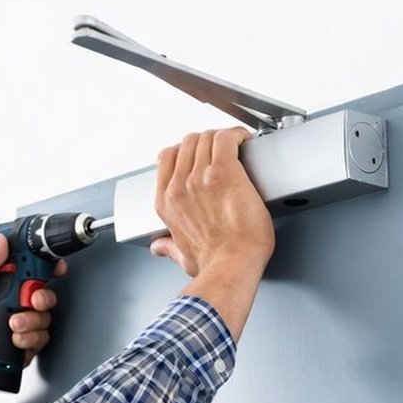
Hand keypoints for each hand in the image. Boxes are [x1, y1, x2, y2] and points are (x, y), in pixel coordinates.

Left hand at [0, 234, 65, 382]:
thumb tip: (0, 242)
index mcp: (5, 286)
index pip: (32, 271)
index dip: (48, 268)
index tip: (55, 267)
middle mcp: (17, 303)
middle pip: (45, 294)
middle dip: (42, 298)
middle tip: (32, 300)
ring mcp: (24, 324)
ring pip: (44, 318)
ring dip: (29, 322)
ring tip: (11, 325)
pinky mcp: (27, 344)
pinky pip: (41, 338)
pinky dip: (28, 339)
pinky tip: (13, 340)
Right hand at [149, 127, 274, 341]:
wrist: (231, 266)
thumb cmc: (212, 263)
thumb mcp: (181, 255)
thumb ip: (167, 247)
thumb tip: (158, 247)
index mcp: (167, 202)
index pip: (166, 157)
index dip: (184, 151)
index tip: (198, 155)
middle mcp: (179, 186)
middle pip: (188, 143)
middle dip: (206, 142)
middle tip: (221, 149)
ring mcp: (200, 178)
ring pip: (206, 138)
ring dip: (222, 137)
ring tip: (235, 145)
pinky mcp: (224, 173)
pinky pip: (225, 139)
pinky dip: (236, 135)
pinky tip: (244, 141)